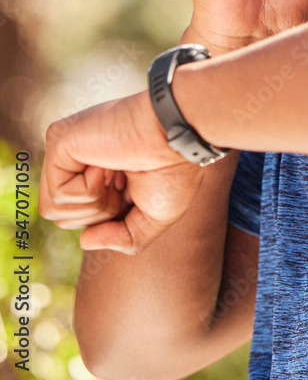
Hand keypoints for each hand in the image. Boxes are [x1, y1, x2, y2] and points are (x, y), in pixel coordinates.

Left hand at [39, 92, 204, 253]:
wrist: (180, 139)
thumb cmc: (175, 170)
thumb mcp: (154, 217)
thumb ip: (122, 238)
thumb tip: (85, 240)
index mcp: (97, 171)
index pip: (82, 216)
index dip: (112, 216)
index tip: (134, 187)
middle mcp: (77, 158)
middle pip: (64, 217)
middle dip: (102, 213)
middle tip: (126, 181)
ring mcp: (66, 149)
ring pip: (54, 210)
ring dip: (96, 203)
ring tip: (117, 173)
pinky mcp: (59, 141)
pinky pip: (57, 195)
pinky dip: (89, 190)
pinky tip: (107, 165)